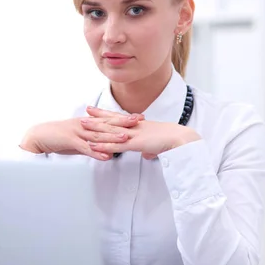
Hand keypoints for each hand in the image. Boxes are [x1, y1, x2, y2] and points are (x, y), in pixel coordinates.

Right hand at [19, 110, 144, 160]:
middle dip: (123, 123)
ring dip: (112, 136)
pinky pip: (85, 147)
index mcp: (88, 123)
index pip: (109, 119)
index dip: (124, 118)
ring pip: (98, 134)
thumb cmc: (60, 138)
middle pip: (107, 123)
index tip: (138, 117)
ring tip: (126, 138)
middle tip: (138, 121)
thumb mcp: (80, 139)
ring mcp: (78, 132)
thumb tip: (107, 149)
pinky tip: (106, 156)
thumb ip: (93, 143)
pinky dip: (96, 152)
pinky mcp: (70, 141)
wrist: (40, 136)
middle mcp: (85, 125)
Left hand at [82, 108, 200, 158]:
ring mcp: (134, 135)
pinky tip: (93, 146)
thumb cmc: (174, 141)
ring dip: (95, 129)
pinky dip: (103, 146)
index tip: (98, 110)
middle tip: (85, 112)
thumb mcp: (159, 146)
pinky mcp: (135, 144)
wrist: (182, 139)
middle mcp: (135, 128)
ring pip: (111, 131)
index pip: (120, 118)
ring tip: (82, 125)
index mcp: (141, 126)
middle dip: (97, 117)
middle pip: (112, 121)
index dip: (108, 114)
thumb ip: (150, 149)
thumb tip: (147, 155)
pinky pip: (115, 146)